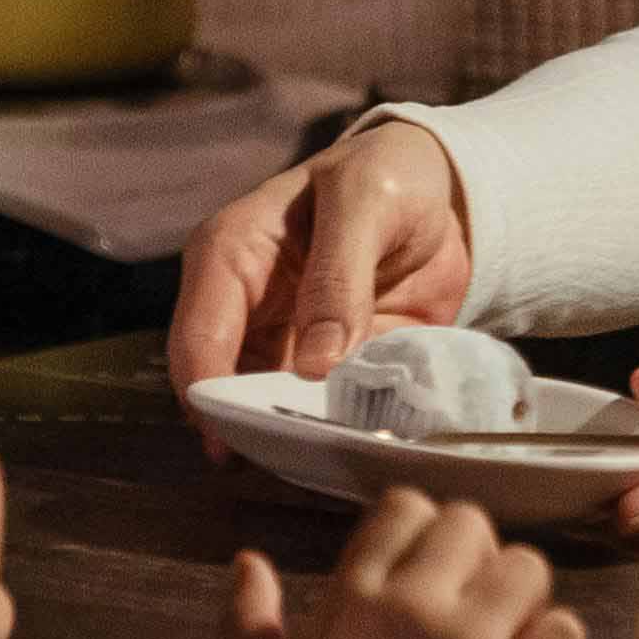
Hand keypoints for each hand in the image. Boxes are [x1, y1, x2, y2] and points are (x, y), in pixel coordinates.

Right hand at [167, 118, 476, 436]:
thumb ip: (339, 276)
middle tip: (291, 462)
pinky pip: (318, 411)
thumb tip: (316, 365)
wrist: (439, 191)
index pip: (200, 337)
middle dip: (250, 427)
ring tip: (324, 462)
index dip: (210, 394)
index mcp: (229, 254)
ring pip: (266, 407)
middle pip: (222, 385)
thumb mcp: (366, 203)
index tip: (238, 441)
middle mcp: (244, 307)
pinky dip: (332, 432)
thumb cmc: (386, 176)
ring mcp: (282, 343)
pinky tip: (352, 449)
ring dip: (292, 437)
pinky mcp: (324, 368)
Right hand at [226, 489, 586, 638]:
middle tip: (467, 602)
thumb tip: (247, 560)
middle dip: (473, 555)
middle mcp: (413, 609)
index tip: (423, 570)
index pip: (405, 507)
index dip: (420, 531)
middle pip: (470, 523)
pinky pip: (565, 629)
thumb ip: (249, 624)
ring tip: (504, 633)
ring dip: (520, 593)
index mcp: (351, 599)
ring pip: (526, 566)